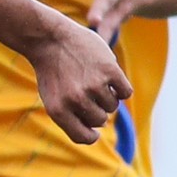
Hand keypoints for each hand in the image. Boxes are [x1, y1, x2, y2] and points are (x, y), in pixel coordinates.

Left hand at [26, 9, 133, 144]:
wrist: (50, 39)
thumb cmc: (53, 71)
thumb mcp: (52, 98)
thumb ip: (72, 117)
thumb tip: (100, 127)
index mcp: (58, 111)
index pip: (85, 137)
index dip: (92, 135)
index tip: (94, 129)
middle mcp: (75, 100)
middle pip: (100, 120)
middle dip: (97, 110)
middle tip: (88, 92)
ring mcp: (93, 85)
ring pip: (113, 106)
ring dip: (108, 96)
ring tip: (94, 80)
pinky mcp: (109, 70)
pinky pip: (126, 92)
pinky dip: (120, 87)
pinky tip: (109, 77)